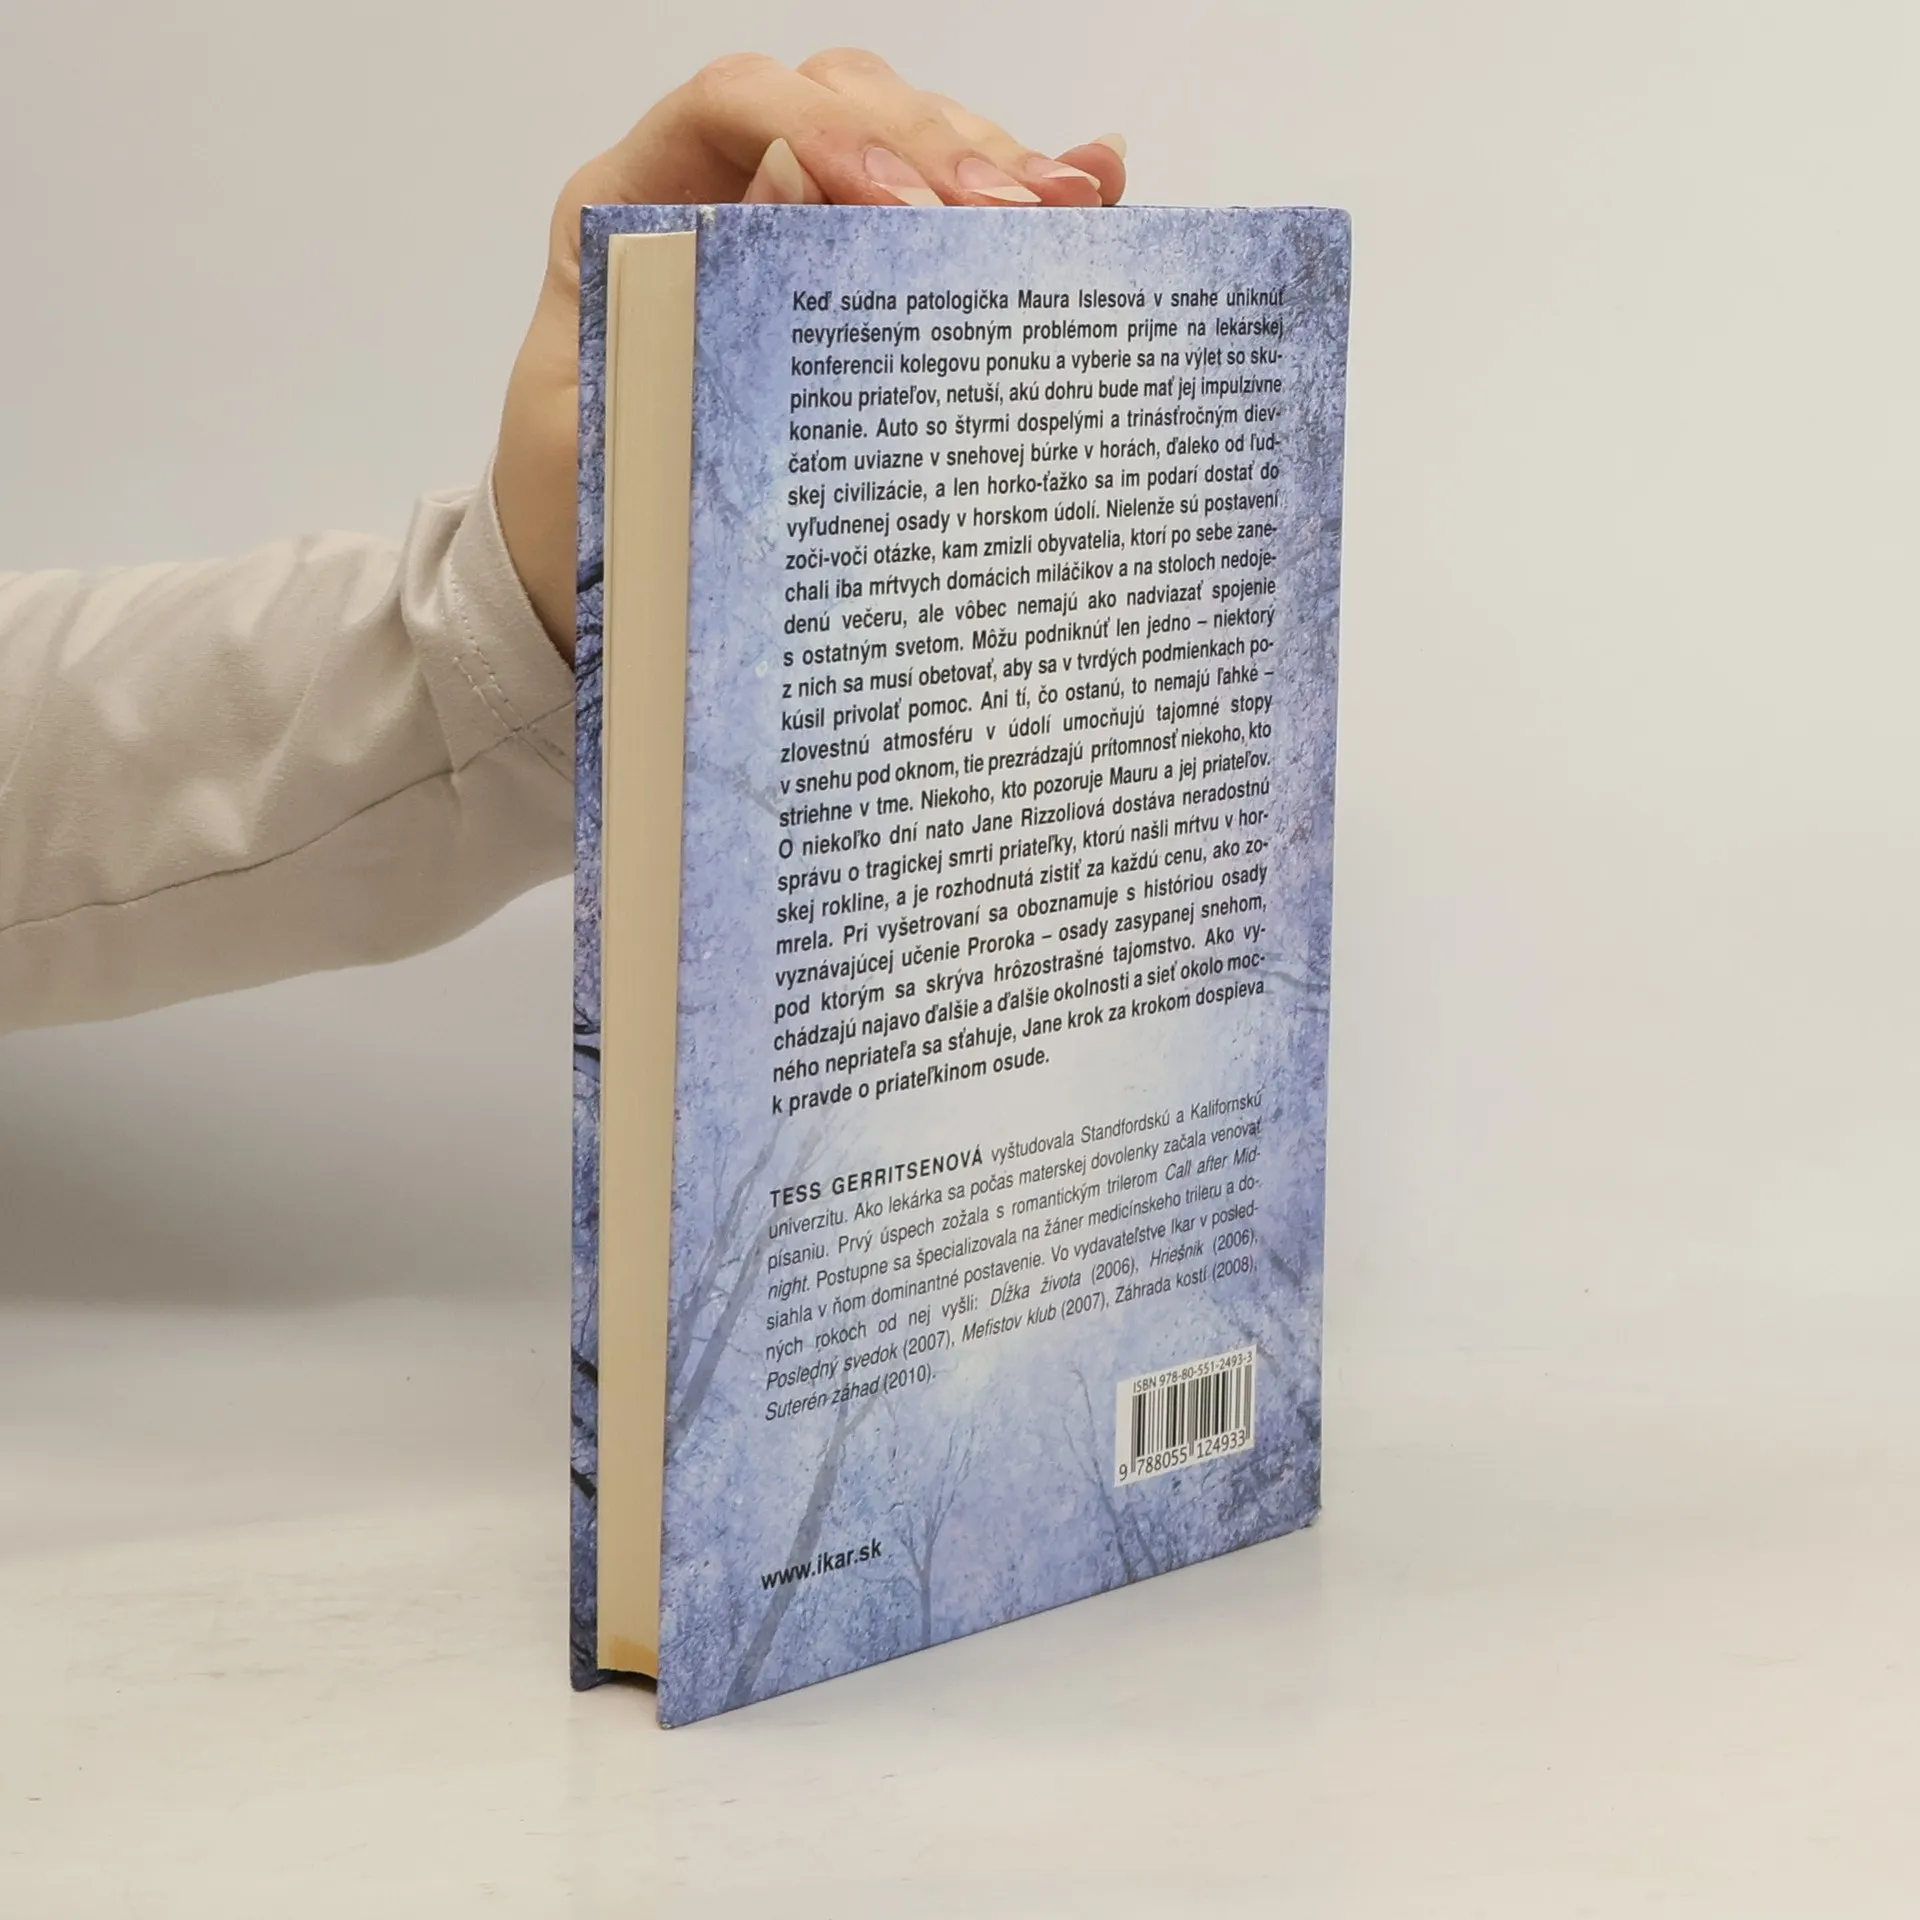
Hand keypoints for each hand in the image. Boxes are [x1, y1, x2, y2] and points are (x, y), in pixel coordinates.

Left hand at [493, 49, 1127, 656]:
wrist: (578, 574)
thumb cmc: (578, 508)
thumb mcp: (598, 440)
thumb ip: (677, 339)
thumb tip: (796, 230)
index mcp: (632, 210)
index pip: (735, 106)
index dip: (828, 128)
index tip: (903, 206)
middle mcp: (718, 195)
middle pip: (845, 104)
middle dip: (937, 148)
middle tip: (1014, 223)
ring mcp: (796, 230)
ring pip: (908, 142)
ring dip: (992, 169)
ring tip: (1068, 217)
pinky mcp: (854, 284)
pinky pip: (940, 216)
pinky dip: (1017, 202)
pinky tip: (1093, 195)